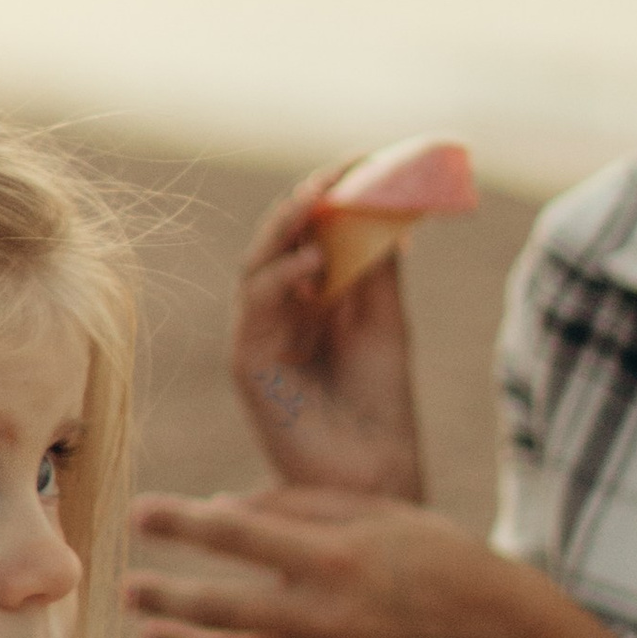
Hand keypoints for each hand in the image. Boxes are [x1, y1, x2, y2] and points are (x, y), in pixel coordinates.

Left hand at [128, 483, 619, 637]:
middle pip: (225, 608)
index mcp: (333, 556)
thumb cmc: (429, 551)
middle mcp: (325, 613)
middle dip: (169, 598)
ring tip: (149, 637)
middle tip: (127, 590)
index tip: (141, 513)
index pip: (239, 535)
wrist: (490, 626)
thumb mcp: (373, 508)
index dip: (183, 523)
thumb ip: (295, 505)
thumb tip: (220, 507)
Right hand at [229, 170, 424, 497]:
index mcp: (312, 300)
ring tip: (320, 203)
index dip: (329, 198)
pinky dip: (279, 280)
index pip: (309, 233)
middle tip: (336, 176)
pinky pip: (253, 310)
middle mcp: (281, 314)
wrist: (376, 475)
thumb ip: (376, 267)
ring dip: (286, 230)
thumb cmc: (382, 404)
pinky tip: (311, 263)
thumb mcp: (386, 320)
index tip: (361, 162)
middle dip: (304, 204)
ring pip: (257, 267)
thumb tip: (380, 202)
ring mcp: (261, 338)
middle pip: (278, 242)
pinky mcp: (250, 366)